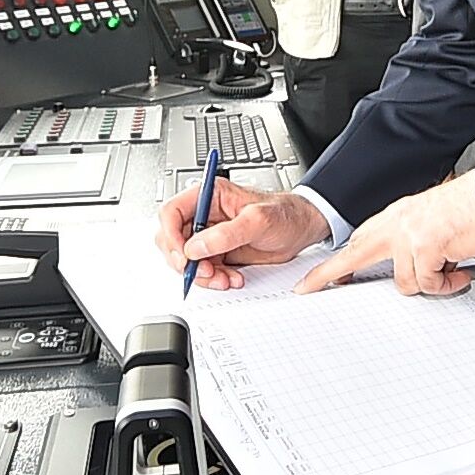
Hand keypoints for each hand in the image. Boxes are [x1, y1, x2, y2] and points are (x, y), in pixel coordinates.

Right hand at [157, 178, 330, 290]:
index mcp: (209, 196)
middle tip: (204, 271)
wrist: (303, 229)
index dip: (171, 235)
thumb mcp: (258, 221)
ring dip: (201, 274)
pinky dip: (213, 279)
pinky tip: (231, 278)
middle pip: (173, 239)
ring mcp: (210, 235)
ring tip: (223, 279)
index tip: (183, 255)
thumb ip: (226, 234)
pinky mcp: (218, 252)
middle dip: (185, 261)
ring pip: (187, 259)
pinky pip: (204, 270)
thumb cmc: (286, 214)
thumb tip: (196, 247)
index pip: (171, 212)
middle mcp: (205, 215)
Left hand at [295, 172, 474, 297]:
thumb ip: (412, 241)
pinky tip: (459, 274)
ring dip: (429, 283)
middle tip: (308, 288)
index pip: (358, 239)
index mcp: (397, 216)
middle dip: (329, 274)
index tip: (314, 277)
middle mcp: (397, 223)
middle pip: (354, 253)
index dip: (335, 261)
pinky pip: (429, 284)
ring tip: (449, 270)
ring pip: (404, 281)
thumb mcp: (430, 220)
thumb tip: (410, 271)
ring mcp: (408, 235)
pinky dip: (446, 285)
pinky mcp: (424, 247)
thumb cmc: (469, 209)